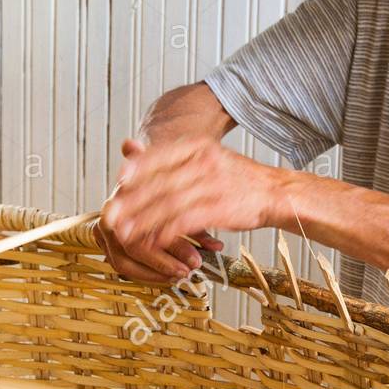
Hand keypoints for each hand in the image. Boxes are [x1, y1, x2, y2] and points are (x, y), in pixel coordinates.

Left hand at [100, 135, 281, 264]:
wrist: (276, 192)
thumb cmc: (238, 179)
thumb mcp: (208, 157)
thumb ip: (175, 159)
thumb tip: (134, 156)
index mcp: (199, 147)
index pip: (161, 156)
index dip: (138, 169)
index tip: (119, 181)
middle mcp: (205, 163)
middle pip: (161, 183)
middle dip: (133, 202)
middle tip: (112, 214)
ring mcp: (213, 185)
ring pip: (169, 205)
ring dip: (144, 221)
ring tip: (126, 233)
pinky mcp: (221, 209)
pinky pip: (187, 222)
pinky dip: (167, 233)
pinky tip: (154, 241)